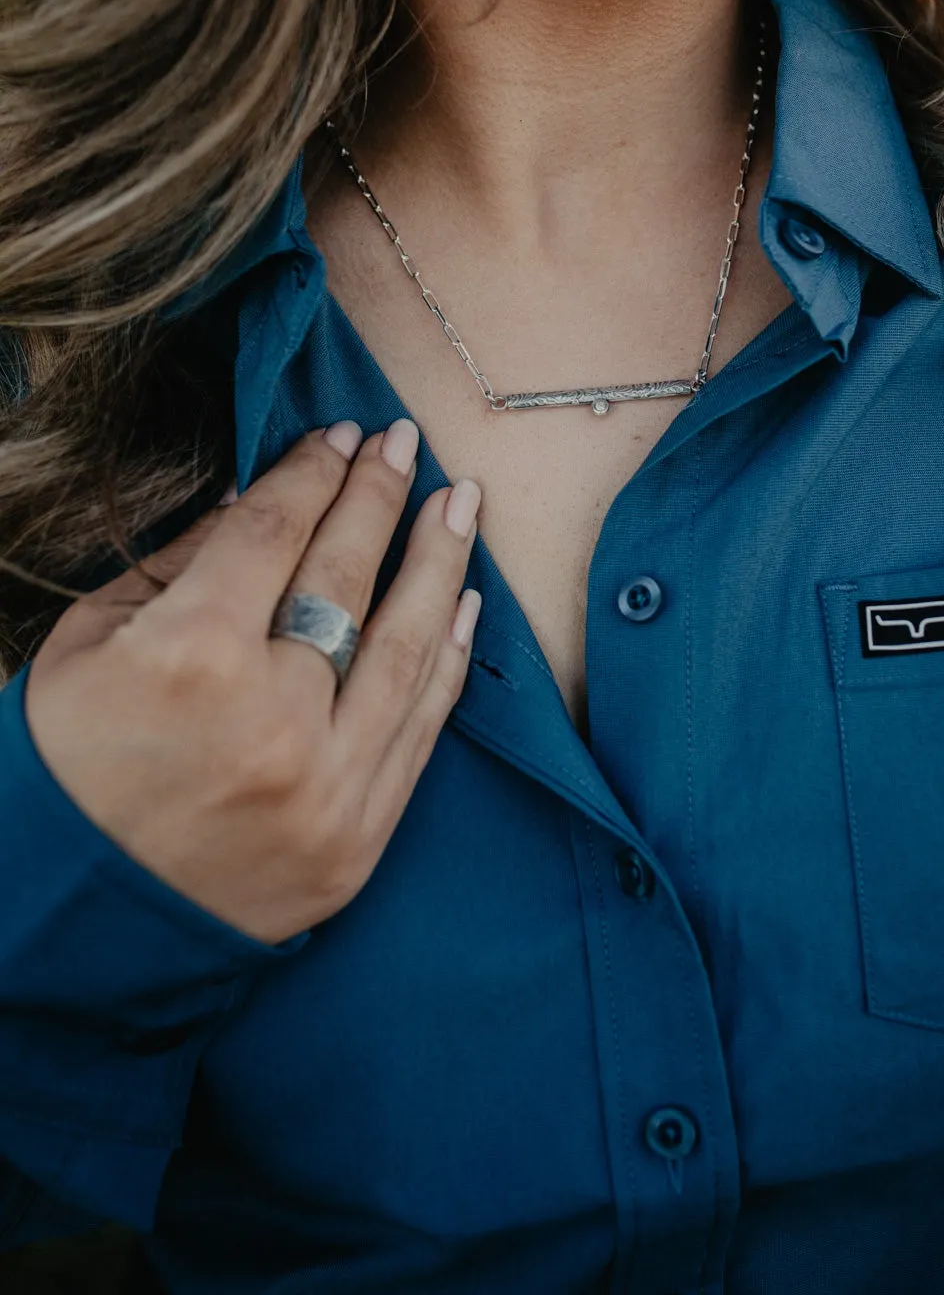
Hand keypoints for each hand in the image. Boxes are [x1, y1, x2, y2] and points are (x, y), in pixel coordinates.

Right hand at [25, 421, 480, 944]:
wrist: (71, 925)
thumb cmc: (63, 767)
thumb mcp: (87, 644)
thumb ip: (181, 565)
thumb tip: (262, 500)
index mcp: (190, 656)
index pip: (275, 533)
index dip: (312, 474)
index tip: (339, 435)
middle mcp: (271, 717)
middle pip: (347, 577)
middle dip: (378, 497)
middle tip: (403, 443)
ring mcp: (325, 787)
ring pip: (406, 649)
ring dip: (441, 564)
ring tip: (460, 505)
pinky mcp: (357, 841)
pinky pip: (420, 730)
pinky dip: (447, 660)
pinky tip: (462, 603)